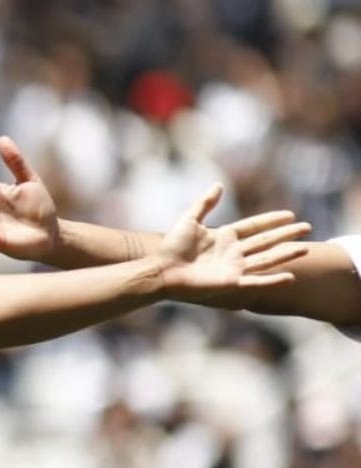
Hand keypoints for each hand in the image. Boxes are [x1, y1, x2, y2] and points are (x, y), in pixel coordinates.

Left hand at [156, 185, 308, 302]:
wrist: (162, 270)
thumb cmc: (171, 247)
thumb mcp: (190, 219)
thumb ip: (205, 203)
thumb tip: (218, 185)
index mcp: (224, 237)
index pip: (255, 227)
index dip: (272, 221)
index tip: (290, 215)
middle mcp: (233, 253)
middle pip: (266, 242)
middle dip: (286, 235)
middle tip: (307, 228)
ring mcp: (234, 268)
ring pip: (267, 259)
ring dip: (286, 254)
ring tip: (305, 248)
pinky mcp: (231, 282)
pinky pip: (256, 281)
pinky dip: (273, 280)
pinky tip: (290, 277)